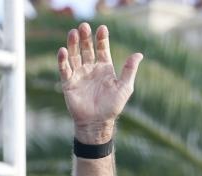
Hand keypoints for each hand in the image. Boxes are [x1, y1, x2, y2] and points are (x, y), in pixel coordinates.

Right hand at [57, 23, 142, 142]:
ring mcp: (79, 74)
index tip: (102, 28)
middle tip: (84, 26)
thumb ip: (129, 70)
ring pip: (74, 55)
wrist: (97, 122)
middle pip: (87, 48)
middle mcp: (91, 69)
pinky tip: (64, 51)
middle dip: (85, 37)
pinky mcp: (69, 82)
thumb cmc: (112, 106)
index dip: (102, 39)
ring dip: (73, 44)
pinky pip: (64, 69)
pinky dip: (63, 60)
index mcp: (105, 68)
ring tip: (73, 33)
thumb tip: (139, 54)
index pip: (102, 49)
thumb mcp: (124, 87)